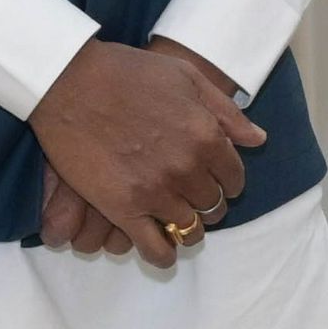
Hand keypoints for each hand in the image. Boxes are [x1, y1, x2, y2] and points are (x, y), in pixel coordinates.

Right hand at [31, 35, 262, 264]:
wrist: (69, 81)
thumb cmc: (128, 72)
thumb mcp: (188, 77)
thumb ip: (226, 112)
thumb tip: (257, 139)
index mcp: (207, 136)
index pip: (234, 178)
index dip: (227, 182)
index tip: (214, 181)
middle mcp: (187, 168)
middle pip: (213, 205)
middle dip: (207, 203)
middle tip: (192, 197)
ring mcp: (156, 191)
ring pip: (189, 228)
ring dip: (187, 226)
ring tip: (175, 219)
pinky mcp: (123, 209)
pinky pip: (155, 248)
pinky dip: (164, 256)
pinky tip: (163, 250)